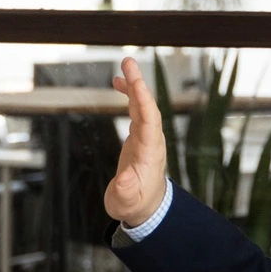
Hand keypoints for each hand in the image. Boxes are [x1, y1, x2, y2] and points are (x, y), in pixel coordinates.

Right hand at [105, 56, 167, 227]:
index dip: (143, 102)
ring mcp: (147, 138)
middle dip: (139, 85)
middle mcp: (151, 141)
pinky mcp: (140, 137)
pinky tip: (119, 83)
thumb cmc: (134, 205)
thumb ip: (125, 191)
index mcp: (149, 154)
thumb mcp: (125, 203)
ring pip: (143, 106)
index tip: (136, 84)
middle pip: (148, 108)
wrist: (145, 209)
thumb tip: (125, 179)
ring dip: (134, 85)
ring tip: (125, 65)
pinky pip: (137, 110)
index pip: (149, 122)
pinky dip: (129, 95)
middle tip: (128, 62)